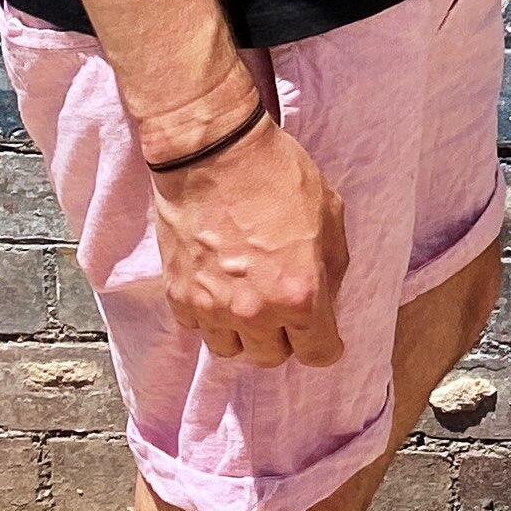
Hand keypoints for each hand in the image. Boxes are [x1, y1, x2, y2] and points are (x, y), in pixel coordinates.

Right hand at [149, 112, 349, 367]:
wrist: (214, 152)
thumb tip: (326, 296)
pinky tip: (219, 283)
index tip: (323, 335)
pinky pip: (198, 326)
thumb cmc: (277, 175)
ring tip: (248, 297)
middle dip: (284, 338)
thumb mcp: (330, 215)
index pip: (319, 353)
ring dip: (243, 332)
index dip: (325, 344)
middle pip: (272, 358)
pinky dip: (210, 313)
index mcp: (300, 295)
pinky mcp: (179, 296)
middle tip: (285, 307)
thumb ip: (331, 268)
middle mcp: (255, 313)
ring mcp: (212, 308)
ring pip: (231, 349)